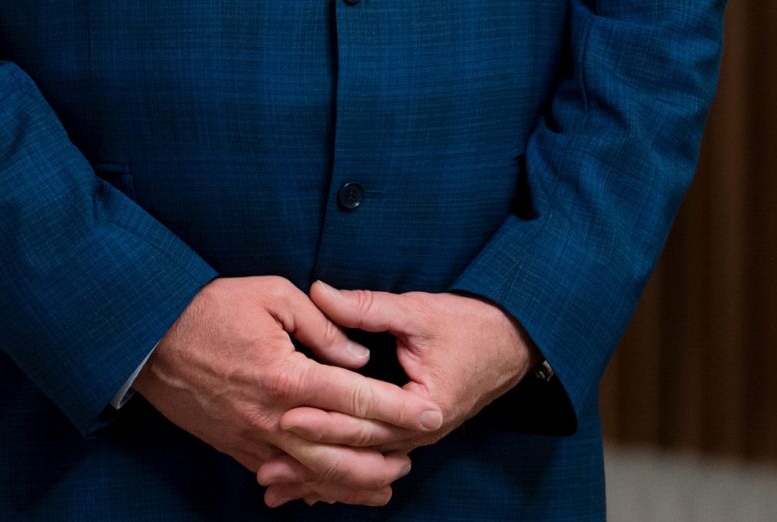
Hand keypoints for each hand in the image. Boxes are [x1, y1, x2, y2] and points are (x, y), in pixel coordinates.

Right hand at [131, 275, 444, 507]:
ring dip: (352, 483)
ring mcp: (252, 438)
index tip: (430, 414)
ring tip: (385, 481)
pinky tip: (334, 488)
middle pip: (339, 453)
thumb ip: (322, 325)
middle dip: (382, 459)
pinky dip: (312, 487)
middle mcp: (272, 416)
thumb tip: (359, 356)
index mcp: (286, 374)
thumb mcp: (272, 294)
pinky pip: (282, 476)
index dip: (398, 409)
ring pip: (312, 476)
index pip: (355, 398)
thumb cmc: (210, 307)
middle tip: (413, 455)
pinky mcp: (236, 447)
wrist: (148, 338)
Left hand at [254, 281, 536, 506]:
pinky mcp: (404, 439)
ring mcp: (412, 441)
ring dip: (317, 475)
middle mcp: (418, 435)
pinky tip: (303, 485)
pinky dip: (335, 474)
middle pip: (358, 453)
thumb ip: (366, 306)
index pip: (367, 419)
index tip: (286, 415)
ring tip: (273, 484)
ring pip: (358, 466)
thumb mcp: (418, 312)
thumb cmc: (468, 326)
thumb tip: (318, 291)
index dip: (325, 419)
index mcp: (425, 408)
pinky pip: (366, 462)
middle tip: (266, 458)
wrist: (509, 345)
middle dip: (311, 458)